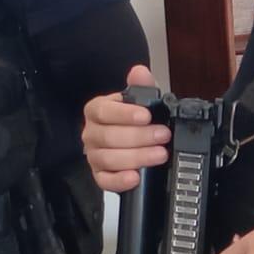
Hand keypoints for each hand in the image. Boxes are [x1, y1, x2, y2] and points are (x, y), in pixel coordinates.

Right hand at [81, 64, 168, 192]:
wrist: (131, 142)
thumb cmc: (133, 121)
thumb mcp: (140, 101)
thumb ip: (141, 86)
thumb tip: (140, 72)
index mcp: (97, 111)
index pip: (103, 111)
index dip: (124, 114)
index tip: (146, 116)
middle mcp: (91, 133)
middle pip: (107, 137)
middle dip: (139, 137)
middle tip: (162, 135)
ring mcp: (94, 155)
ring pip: (108, 158)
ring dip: (136, 157)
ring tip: (159, 154)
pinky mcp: (100, 175)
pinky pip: (104, 180)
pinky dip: (120, 180)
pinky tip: (135, 177)